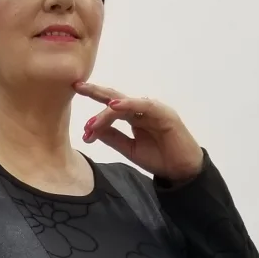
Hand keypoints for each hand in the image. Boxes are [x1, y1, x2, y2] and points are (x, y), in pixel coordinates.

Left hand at [73, 79, 204, 183]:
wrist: (181, 170)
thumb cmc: (158, 158)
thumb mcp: (129, 149)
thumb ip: (112, 137)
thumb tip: (91, 129)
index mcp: (133, 117)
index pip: (110, 108)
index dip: (94, 113)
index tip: (81, 125)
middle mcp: (141, 109)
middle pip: (115, 97)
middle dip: (96, 92)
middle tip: (77, 87)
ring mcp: (152, 109)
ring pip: (126, 104)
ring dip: (107, 112)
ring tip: (92, 122)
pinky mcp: (164, 113)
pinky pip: (144, 105)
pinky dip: (129, 104)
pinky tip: (114, 105)